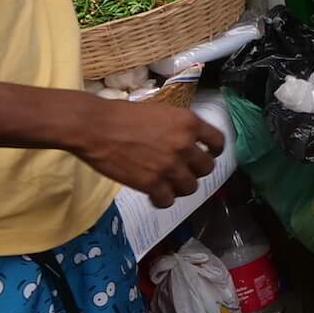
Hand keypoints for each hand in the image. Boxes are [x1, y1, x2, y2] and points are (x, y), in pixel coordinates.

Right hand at [61, 94, 224, 206]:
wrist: (95, 127)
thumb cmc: (123, 114)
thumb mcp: (160, 111)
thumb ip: (178, 127)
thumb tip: (188, 140)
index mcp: (189, 123)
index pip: (218, 142)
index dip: (214, 151)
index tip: (206, 155)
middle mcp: (184, 145)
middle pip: (206, 168)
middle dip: (195, 171)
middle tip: (182, 171)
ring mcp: (169, 166)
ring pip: (190, 187)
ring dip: (180, 187)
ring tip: (168, 184)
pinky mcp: (152, 184)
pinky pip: (168, 200)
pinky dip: (162, 199)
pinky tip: (154, 194)